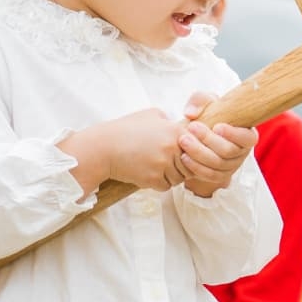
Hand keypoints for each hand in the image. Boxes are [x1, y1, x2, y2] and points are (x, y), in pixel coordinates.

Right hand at [62, 109, 184, 191]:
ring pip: (179, 178)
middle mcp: (172, 147)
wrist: (103, 147)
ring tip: (155, 167)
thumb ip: (170, 121)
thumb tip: (184, 127)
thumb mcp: (150, 115)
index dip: (191, 152)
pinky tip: (147, 173)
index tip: (180, 152)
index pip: (198, 147)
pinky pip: (165, 186)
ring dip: (170, 176)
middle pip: (191, 165)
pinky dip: (158, 183)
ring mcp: (163, 164)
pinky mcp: (152, 178)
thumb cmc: (126, 129)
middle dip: (181, 167)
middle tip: (167, 163)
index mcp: (175, 130)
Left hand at [177, 92, 256, 197]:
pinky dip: (196, 167)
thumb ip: (199, 100)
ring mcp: (231, 166)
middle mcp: (241, 152)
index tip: (217, 126)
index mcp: (246, 134)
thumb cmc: (207, 115)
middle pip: (229, 151)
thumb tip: (191, 113)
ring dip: (199, 153)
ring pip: (218, 164)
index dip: (234, 134)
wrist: (197, 133)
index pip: (248, 138)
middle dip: (209, 140)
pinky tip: (184, 157)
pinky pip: (210, 175)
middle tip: (192, 127)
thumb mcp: (205, 102)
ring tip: (184, 141)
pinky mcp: (219, 176)